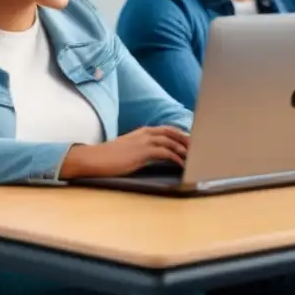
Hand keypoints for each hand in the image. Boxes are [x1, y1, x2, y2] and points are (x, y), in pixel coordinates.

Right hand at [59, 126, 189, 178]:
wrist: (96, 159)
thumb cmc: (110, 157)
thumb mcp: (129, 149)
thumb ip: (143, 149)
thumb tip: (154, 156)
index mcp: (143, 131)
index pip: (167, 129)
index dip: (180, 135)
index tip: (190, 142)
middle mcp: (145, 133)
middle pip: (172, 132)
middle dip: (186, 140)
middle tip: (198, 148)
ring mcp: (145, 141)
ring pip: (171, 141)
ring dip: (184, 149)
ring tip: (193, 157)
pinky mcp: (143, 152)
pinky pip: (165, 153)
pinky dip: (176, 158)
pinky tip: (181, 164)